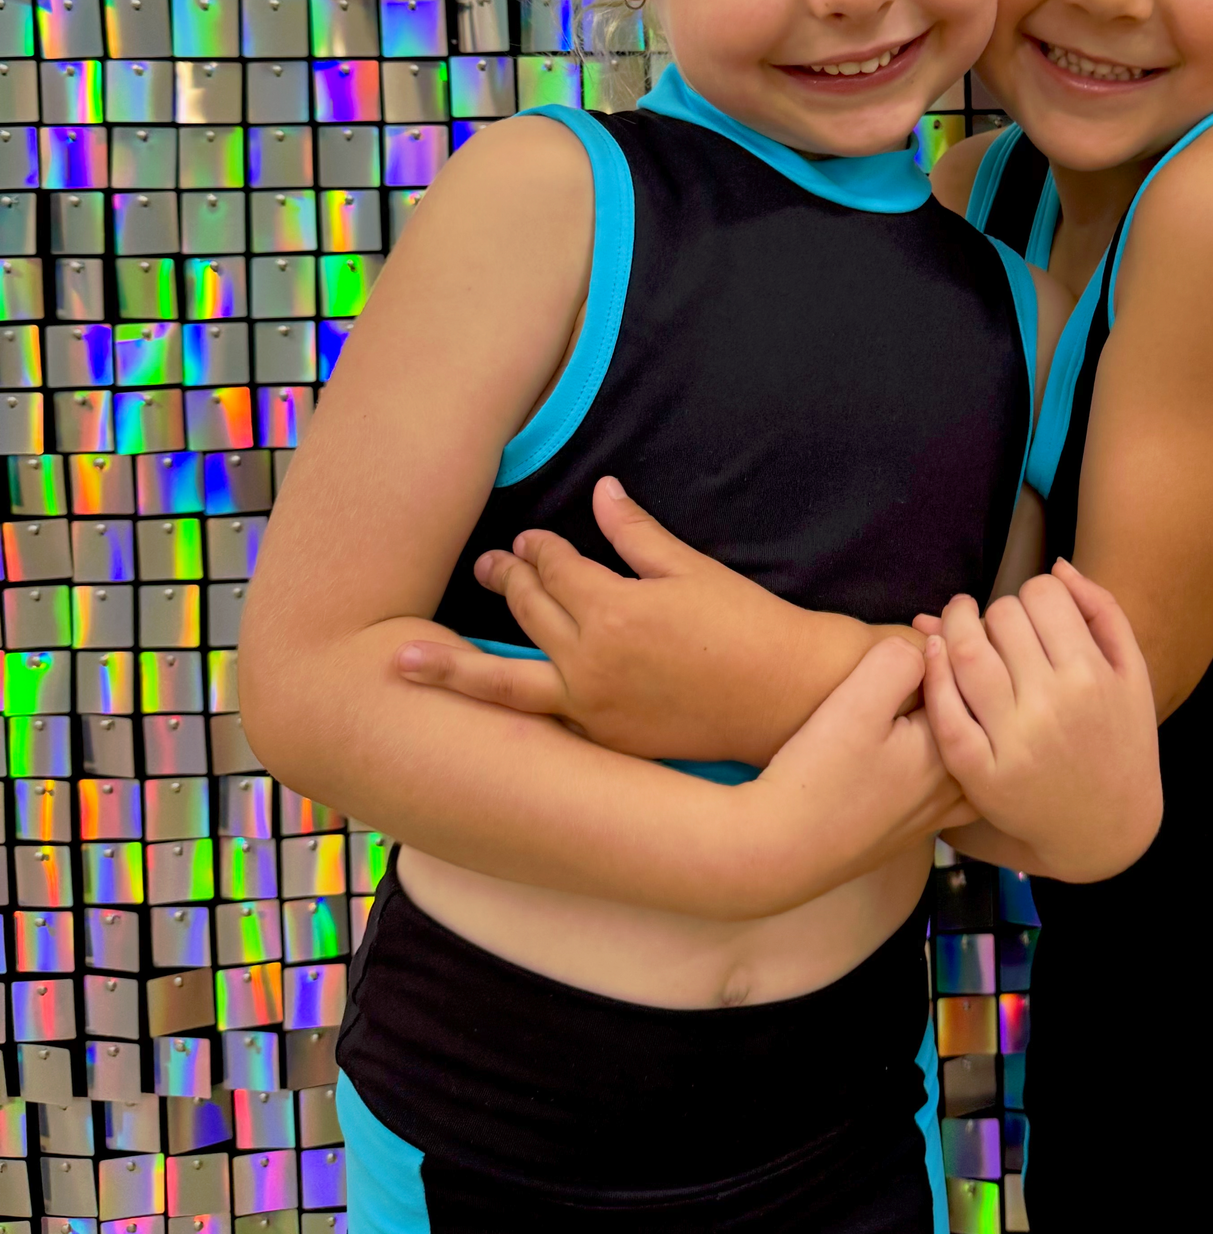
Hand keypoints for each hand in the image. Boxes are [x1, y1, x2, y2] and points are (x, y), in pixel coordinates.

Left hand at [392, 478, 815, 761]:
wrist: (787, 699)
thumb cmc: (749, 627)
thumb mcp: (693, 570)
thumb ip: (637, 534)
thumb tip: (602, 492)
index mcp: (613, 611)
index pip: (556, 568)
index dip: (541, 548)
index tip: (532, 540)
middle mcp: (591, 664)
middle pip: (528, 612)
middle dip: (506, 582)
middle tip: (486, 565)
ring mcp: (593, 710)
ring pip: (506, 682)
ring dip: (454, 667)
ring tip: (404, 661)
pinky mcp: (604, 742)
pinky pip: (543, 719)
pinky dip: (508, 708)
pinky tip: (479, 705)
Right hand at [750, 636, 975, 901]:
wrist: (780, 851)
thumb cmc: (818, 773)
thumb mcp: (855, 700)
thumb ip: (899, 660)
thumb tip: (926, 647)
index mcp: (949, 748)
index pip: (965, 683)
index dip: (944, 647)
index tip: (919, 625)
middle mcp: (952, 788)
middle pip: (972, 724)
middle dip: (954, 686)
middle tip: (922, 654)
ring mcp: (931, 817)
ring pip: (967, 764)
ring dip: (957, 732)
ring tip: (932, 708)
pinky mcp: (906, 836)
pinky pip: (947, 796)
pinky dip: (944, 771)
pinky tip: (918, 761)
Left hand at [918, 559, 1161, 882]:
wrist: (1107, 827)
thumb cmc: (1120, 741)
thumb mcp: (1133, 674)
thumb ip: (1102, 612)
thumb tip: (1056, 566)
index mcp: (1093, 673)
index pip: (1042, 594)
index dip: (1035, 594)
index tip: (1035, 614)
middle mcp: (1053, 704)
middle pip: (1002, 616)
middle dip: (996, 611)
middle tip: (998, 625)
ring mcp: (1014, 740)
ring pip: (966, 652)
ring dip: (954, 625)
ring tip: (957, 623)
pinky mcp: (982, 773)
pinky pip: (945, 710)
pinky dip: (933, 674)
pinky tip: (935, 656)